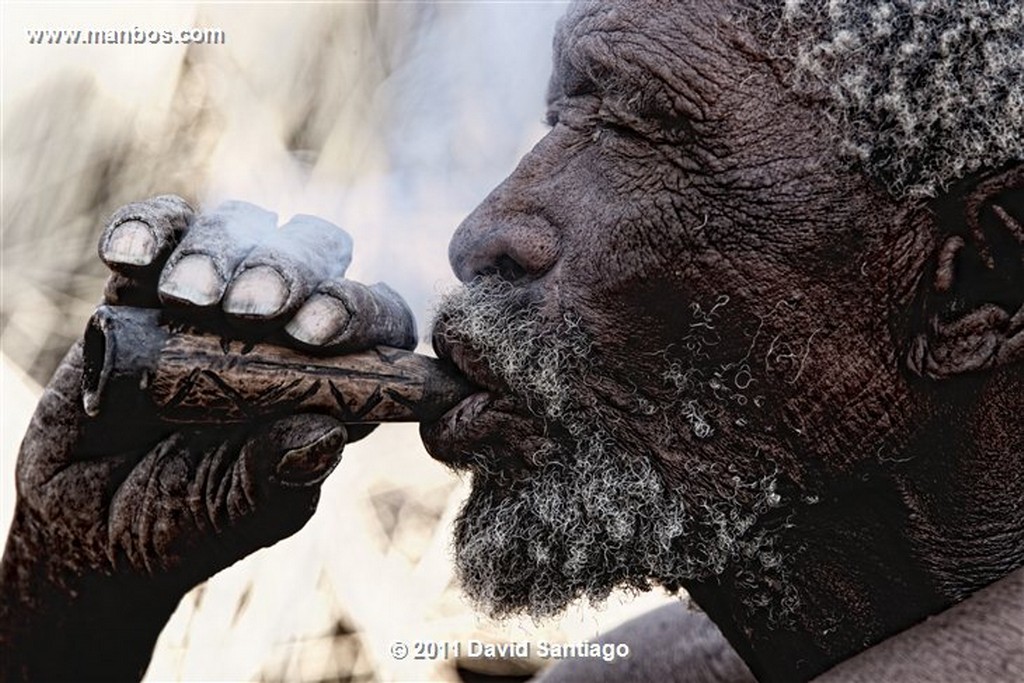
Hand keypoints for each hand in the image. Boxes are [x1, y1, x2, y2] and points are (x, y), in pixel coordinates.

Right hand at [1, 195, 415, 680]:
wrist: (73, 526)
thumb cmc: (171, 528)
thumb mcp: (226, 516)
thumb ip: (276, 478)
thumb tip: (330, 433)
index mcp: (327, 383)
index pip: (376, 324)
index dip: (360, 314)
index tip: (317, 331)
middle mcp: (281, 332)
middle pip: (317, 257)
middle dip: (291, 268)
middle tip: (254, 305)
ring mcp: (215, 303)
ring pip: (244, 228)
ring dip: (220, 250)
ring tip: (186, 296)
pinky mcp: (147, 288)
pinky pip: (161, 232)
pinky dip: (149, 230)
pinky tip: (128, 258)